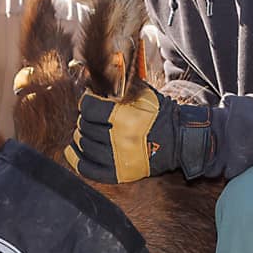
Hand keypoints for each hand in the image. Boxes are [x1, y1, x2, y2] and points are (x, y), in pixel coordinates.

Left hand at [66, 82, 213, 182]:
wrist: (179, 140)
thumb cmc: (160, 114)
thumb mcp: (142, 94)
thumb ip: (120, 86)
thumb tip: (95, 79)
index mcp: (125, 118)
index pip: (89, 108)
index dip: (86, 101)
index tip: (90, 100)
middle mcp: (120, 140)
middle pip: (86, 126)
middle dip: (86, 118)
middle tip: (92, 115)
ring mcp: (119, 159)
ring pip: (85, 145)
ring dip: (82, 135)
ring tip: (86, 130)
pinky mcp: (119, 173)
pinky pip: (88, 168)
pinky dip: (76, 157)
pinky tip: (74, 148)